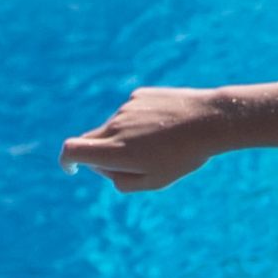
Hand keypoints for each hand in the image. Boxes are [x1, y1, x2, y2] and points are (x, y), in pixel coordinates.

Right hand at [60, 86, 224, 192]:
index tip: (72, 169)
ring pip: (114, 128)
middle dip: (100, 155)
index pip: (71, 150)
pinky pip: (130, 113)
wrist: (211, 119)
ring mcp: (126, 107)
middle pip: (91, 141)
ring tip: (162, 144)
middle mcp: (116, 126)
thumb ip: (121, 181)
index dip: (66, 161)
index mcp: (116, 151)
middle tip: (131, 164)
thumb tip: (103, 169)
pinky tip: (166, 126)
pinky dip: (139, 123)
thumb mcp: (154, 181)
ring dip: (126, 139)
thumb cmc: (184, 157)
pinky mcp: (139, 95)